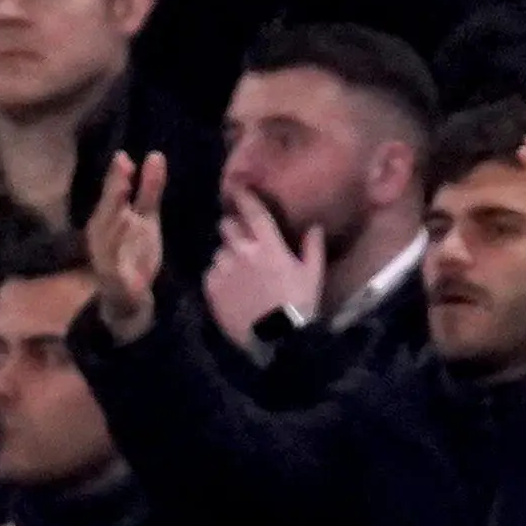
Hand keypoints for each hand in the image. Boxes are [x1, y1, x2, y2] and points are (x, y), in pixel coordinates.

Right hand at [85, 154, 168, 342]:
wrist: (130, 297)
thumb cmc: (135, 252)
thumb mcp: (147, 218)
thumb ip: (149, 189)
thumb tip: (155, 155)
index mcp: (107, 218)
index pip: (111, 195)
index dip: (116, 177)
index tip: (123, 157)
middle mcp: (100, 235)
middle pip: (106, 210)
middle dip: (113, 191)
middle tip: (123, 168)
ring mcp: (103, 256)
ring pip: (106, 234)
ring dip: (113, 215)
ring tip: (123, 195)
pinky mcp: (110, 277)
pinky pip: (111, 263)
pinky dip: (114, 249)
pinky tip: (124, 231)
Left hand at [202, 192, 324, 349]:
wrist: (276, 338)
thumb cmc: (299, 304)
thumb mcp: (312, 274)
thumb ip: (312, 247)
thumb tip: (314, 227)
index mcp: (269, 246)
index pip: (253, 212)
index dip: (244, 196)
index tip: (237, 186)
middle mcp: (242, 252)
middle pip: (228, 226)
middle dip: (232, 227)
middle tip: (240, 238)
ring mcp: (224, 270)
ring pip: (219, 251)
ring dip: (227, 256)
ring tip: (239, 272)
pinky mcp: (211, 288)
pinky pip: (211, 273)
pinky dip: (219, 276)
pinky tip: (232, 288)